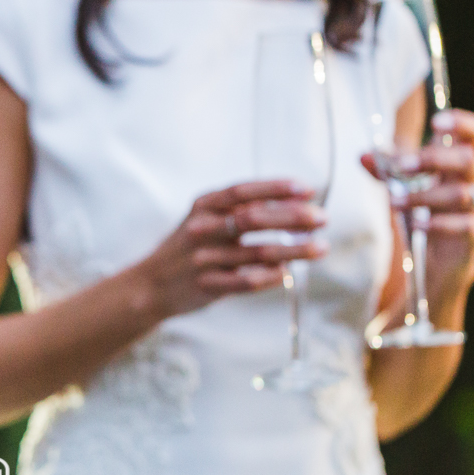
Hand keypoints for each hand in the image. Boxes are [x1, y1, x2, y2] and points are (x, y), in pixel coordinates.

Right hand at [126, 180, 326, 320]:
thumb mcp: (206, 219)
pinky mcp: (207, 286)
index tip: (306, 189)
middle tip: (321, 219)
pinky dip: (271, 276)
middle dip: (291, 217)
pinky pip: (246, 281)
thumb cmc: (191, 246)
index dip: (275, 188)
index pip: (242, 191)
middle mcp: (202, 229)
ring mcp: (203, 259)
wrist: (151, 284)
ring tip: (320, 247)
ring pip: (256, 253)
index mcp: (203, 206)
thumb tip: (294, 201)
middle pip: (252, 218)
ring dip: (293, 250)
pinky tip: (289, 272)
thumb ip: (241, 210)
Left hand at [363, 108, 473, 298]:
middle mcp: (473, 179)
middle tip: (402, 166)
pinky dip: (436, 224)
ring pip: (461, 193)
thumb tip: (363, 156)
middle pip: (467, 158)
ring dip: (423, 196)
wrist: (434, 258)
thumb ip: (385, 170)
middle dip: (434, 159)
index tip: (436, 122)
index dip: (460, 123)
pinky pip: (463, 225)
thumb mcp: (401, 185)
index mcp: (457, 159)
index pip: (472, 132)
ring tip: (394, 202)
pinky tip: (416, 226)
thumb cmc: (420, 210)